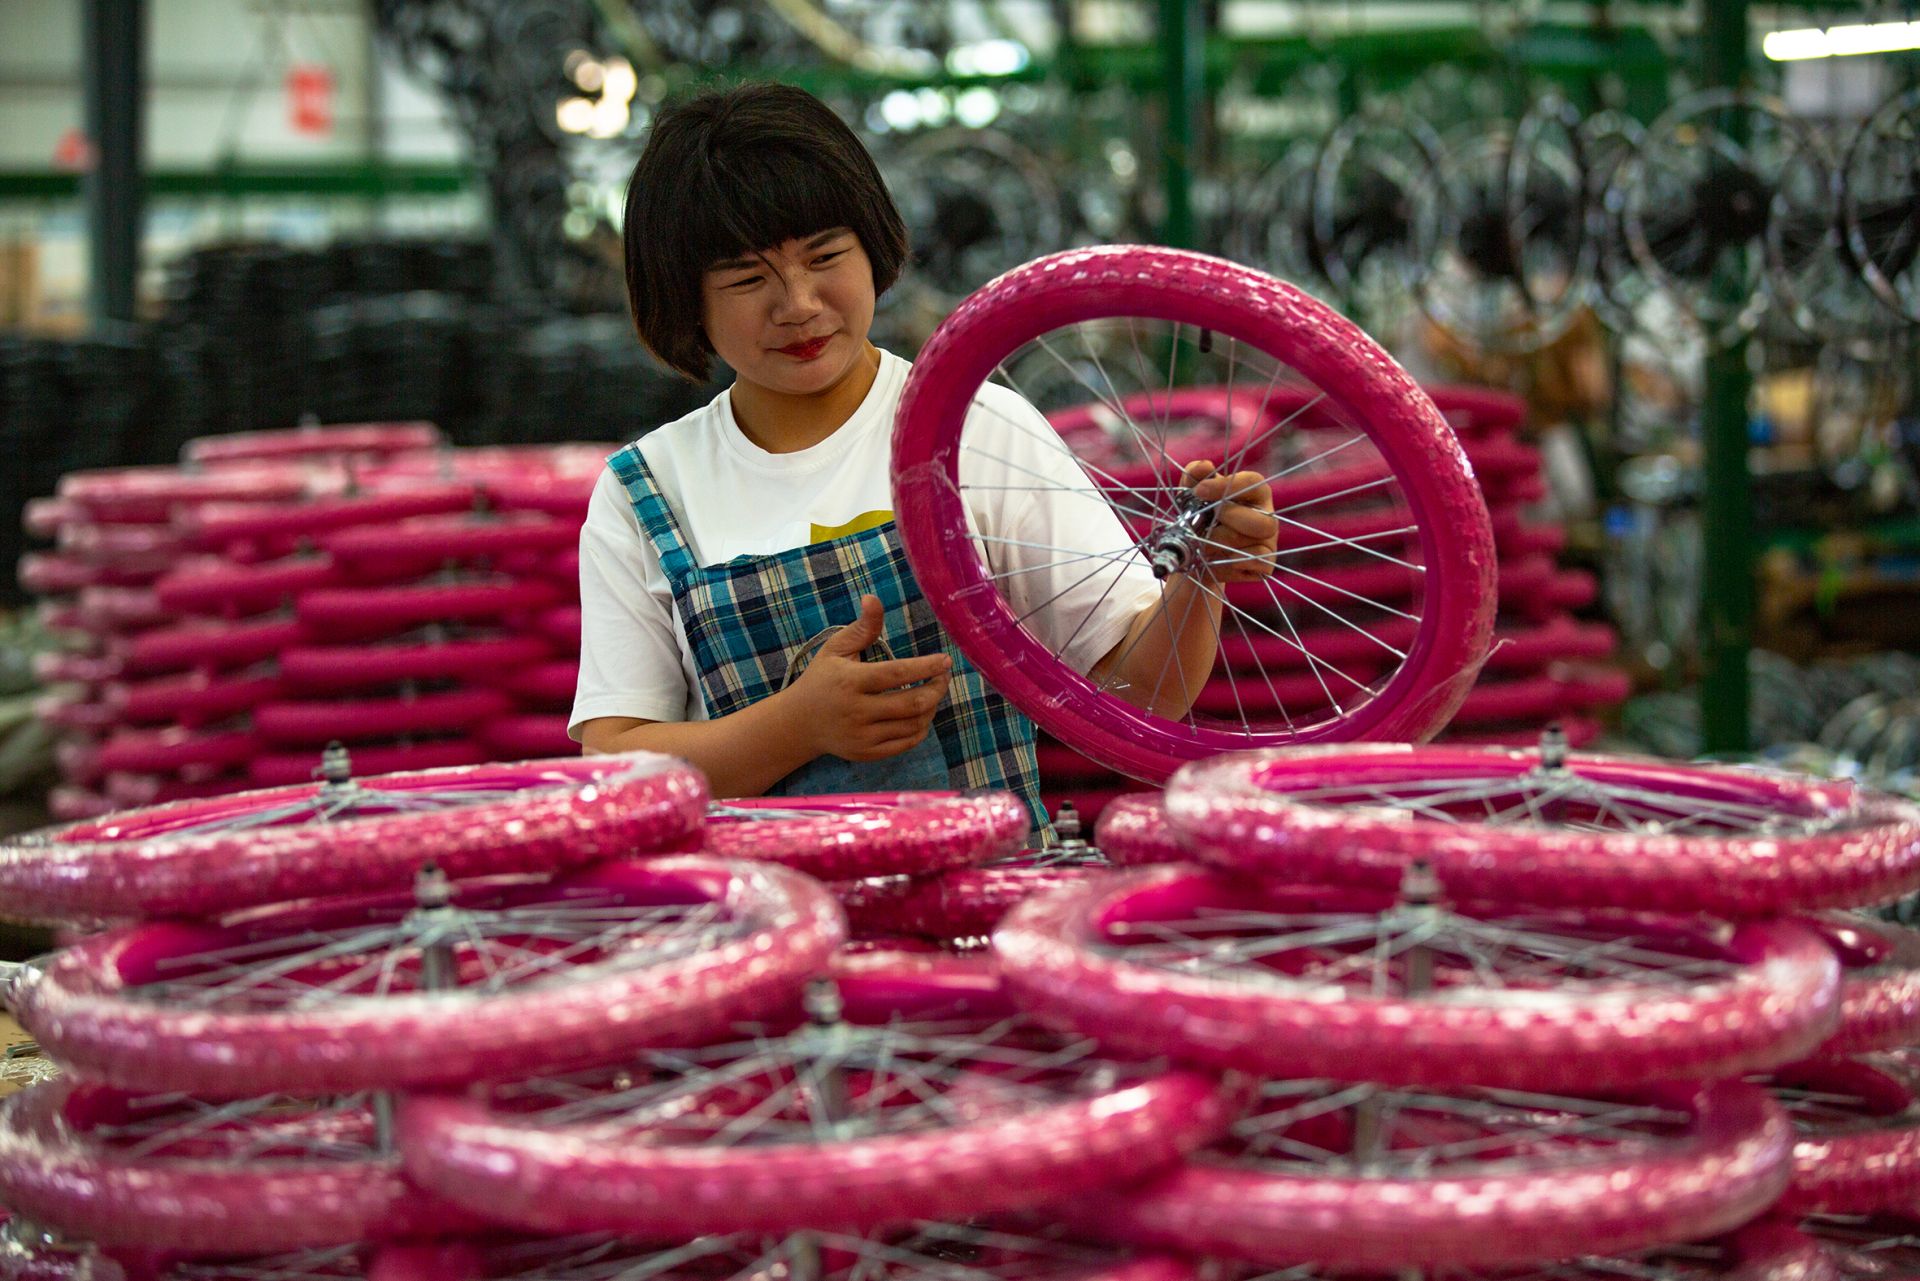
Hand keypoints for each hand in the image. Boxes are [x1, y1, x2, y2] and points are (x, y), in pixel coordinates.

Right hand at [778, 594, 951, 762]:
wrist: (799, 723)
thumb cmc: (822, 679)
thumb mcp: (836, 649)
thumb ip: (861, 627)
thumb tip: (873, 598)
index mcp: (850, 681)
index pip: (896, 674)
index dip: (925, 667)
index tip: (945, 660)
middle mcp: (856, 711)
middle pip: (912, 703)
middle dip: (936, 688)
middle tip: (944, 676)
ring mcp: (862, 736)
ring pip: (913, 724)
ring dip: (931, 707)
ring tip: (933, 692)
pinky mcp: (867, 753)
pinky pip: (906, 743)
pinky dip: (921, 728)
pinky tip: (922, 713)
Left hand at [1181, 460, 1277, 581]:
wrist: (1196, 554)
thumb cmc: (1200, 518)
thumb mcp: (1192, 495)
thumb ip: (1195, 477)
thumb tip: (1203, 466)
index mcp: (1254, 492)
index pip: (1252, 482)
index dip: (1226, 486)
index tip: (1199, 490)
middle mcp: (1267, 514)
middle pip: (1258, 518)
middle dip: (1226, 519)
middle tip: (1203, 522)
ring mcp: (1269, 541)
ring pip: (1253, 541)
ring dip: (1221, 542)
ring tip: (1203, 543)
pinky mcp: (1266, 563)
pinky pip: (1255, 562)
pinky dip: (1230, 561)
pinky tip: (1215, 559)